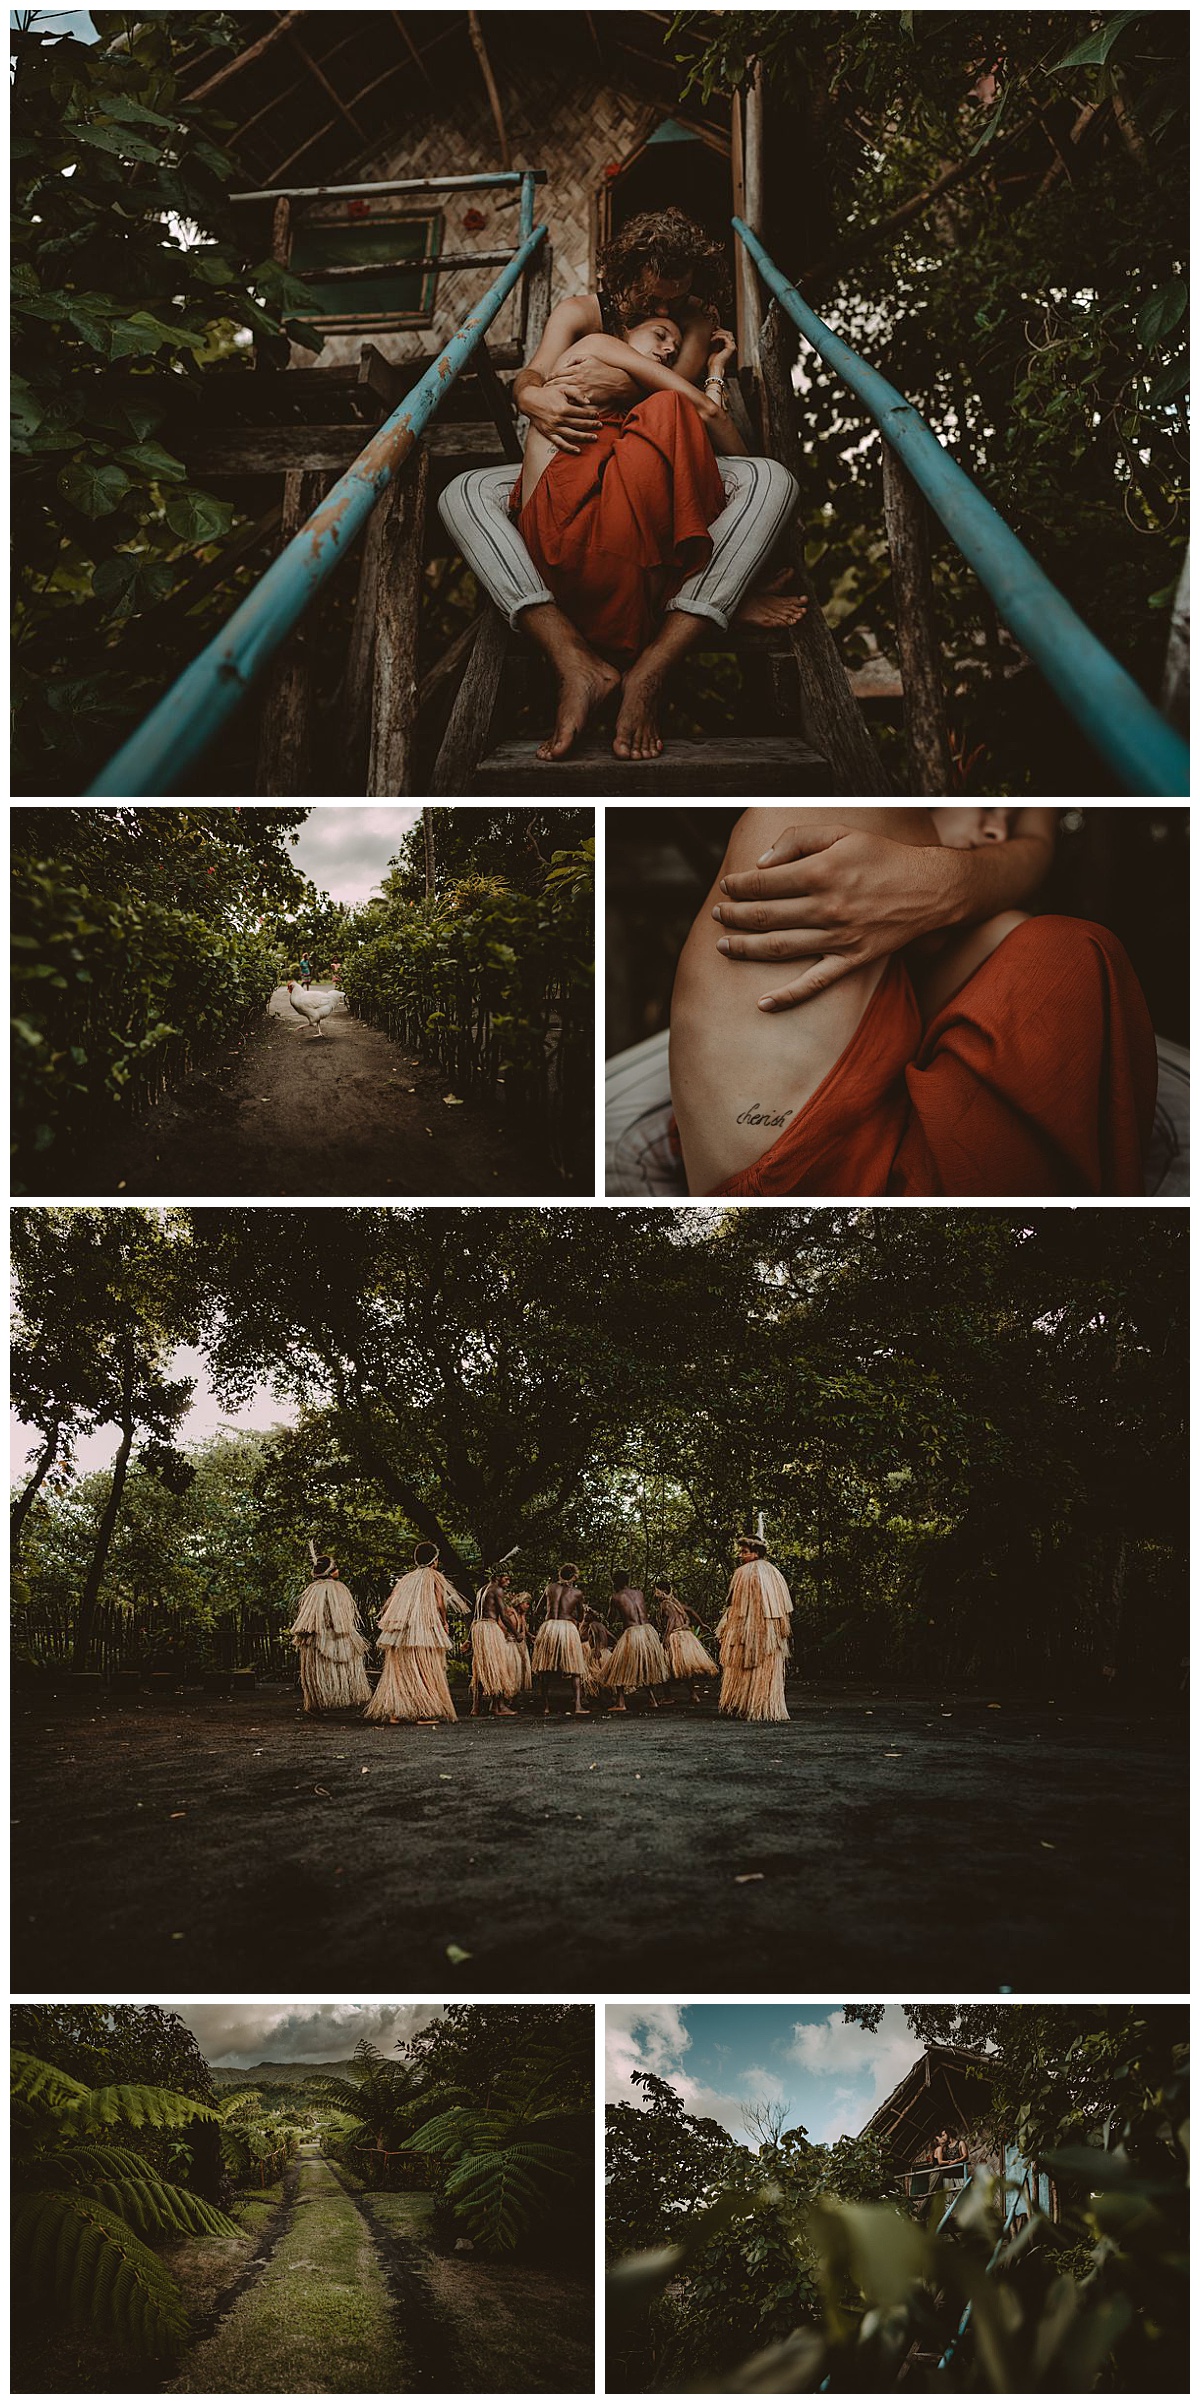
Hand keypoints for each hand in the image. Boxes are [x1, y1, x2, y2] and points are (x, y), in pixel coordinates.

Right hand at [521, 378, 601, 453]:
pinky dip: (569, 448)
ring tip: (594, 438)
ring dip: (585, 437)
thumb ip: (576, 393)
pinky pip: (560, 443)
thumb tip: (588, 402)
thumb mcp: (562, 388)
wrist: (529, 400)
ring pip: (572, 435)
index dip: (591, 414)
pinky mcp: (549, 434)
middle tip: (600, 426)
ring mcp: (554, 428)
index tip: (597, 414)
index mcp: (563, 407)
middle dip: (591, 425)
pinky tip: (577, 450)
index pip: (581, 413)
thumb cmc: (547, 393)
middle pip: (579, 424)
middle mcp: (559, 419)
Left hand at [707, 326, 736, 370]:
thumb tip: (715, 333)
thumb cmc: (713, 361)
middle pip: (729, 333)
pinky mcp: (730, 347)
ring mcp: (732, 346)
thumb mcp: (714, 348)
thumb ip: (717, 341)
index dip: (721, 330)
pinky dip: (718, 337)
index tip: (715, 328)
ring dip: (719, 333)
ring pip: (728, 333)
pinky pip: (725, 337)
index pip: (728, 335)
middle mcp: (732, 346)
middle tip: (713, 332)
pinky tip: (712, 340)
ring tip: (712, 337)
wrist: (714, 368)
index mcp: (729, 347)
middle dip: (720, 331)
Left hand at [712, 826, 954, 1009]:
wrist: (930, 889)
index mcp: (822, 872)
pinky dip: (787, 996)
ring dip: (745, 949)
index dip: (739, 885)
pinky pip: (814, 983)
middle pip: (765, 916)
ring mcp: (839, 937)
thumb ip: (799, 839)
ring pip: (779, 948)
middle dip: (733, 916)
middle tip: (718, 915)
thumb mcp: (843, 833)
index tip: (727, 886)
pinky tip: (762, 1003)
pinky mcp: (852, 960)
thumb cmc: (883, 857)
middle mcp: (827, 907)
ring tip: (723, 947)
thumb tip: (762, 862)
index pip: (764, 882)